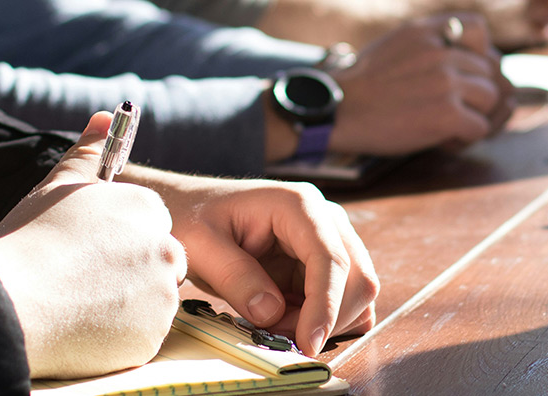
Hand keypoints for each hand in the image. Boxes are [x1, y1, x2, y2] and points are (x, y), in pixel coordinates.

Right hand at [0, 112, 186, 378]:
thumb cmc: (30, 240)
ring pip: (151, 301)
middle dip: (129, 273)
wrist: (10, 300)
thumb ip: (89, 152)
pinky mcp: (152, 335)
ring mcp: (162, 295)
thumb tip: (105, 116)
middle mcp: (165, 249)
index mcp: (146, 209)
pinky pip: (142, 335)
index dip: (117, 242)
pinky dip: (119, 334)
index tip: (90, 253)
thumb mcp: (58, 186)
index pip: (150, 226)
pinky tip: (83, 326)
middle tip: (83, 281)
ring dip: (125, 304)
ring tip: (77, 302)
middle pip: (158, 263)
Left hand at [121, 171, 379, 356]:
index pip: (330, 258)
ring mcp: (328, 240)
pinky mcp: (323, 263)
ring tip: (275, 325)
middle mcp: (324, 219)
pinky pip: (343, 299)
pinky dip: (324, 320)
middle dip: (326, 318)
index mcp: (298, 205)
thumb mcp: (201, 246)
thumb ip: (236, 277)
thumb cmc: (193, 218)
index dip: (325, 305)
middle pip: (357, 277)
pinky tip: (289, 321)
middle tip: (279, 338)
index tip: (307, 343)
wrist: (189, 209)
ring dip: (324, 321)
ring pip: (356, 292)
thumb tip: (272, 313)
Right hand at [331, 13, 514, 155]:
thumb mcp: (396, 44)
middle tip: (451, 109)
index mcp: (427, 30)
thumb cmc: (364, 84)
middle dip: (476, 93)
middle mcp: (441, 52)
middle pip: (489, 71)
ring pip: (491, 99)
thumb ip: (432, 43)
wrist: (336, 111)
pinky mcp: (446, 114)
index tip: (460, 70)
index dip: (478, 52)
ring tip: (447, 125)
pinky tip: (441, 139)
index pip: (478, 28)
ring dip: (475, 116)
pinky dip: (464, 139)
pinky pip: (480, 128)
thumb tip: (476, 60)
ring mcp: (446, 82)